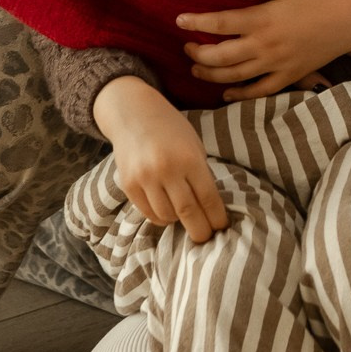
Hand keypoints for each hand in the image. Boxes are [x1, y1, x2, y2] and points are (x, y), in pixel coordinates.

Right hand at [91, 74, 227, 242]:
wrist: (134, 114)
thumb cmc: (171, 130)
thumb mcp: (194, 146)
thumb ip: (200, 174)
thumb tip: (210, 208)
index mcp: (189, 158)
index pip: (207, 198)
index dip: (217, 218)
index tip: (222, 228)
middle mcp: (166, 169)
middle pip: (187, 212)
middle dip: (200, 230)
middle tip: (206, 238)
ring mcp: (144, 178)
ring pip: (166, 215)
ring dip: (178, 221)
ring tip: (185, 217)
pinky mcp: (128, 184)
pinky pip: (147, 213)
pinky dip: (160, 217)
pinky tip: (167, 212)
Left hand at [178, 0, 350, 98]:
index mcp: (263, 20)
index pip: (220, 23)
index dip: (196, 23)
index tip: (179, 20)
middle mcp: (265, 46)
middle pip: (220, 56)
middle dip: (198, 53)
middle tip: (186, 47)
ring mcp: (276, 65)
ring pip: (234, 76)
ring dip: (210, 75)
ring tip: (196, 69)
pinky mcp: (288, 76)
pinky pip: (259, 91)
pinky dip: (240, 94)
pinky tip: (226, 93)